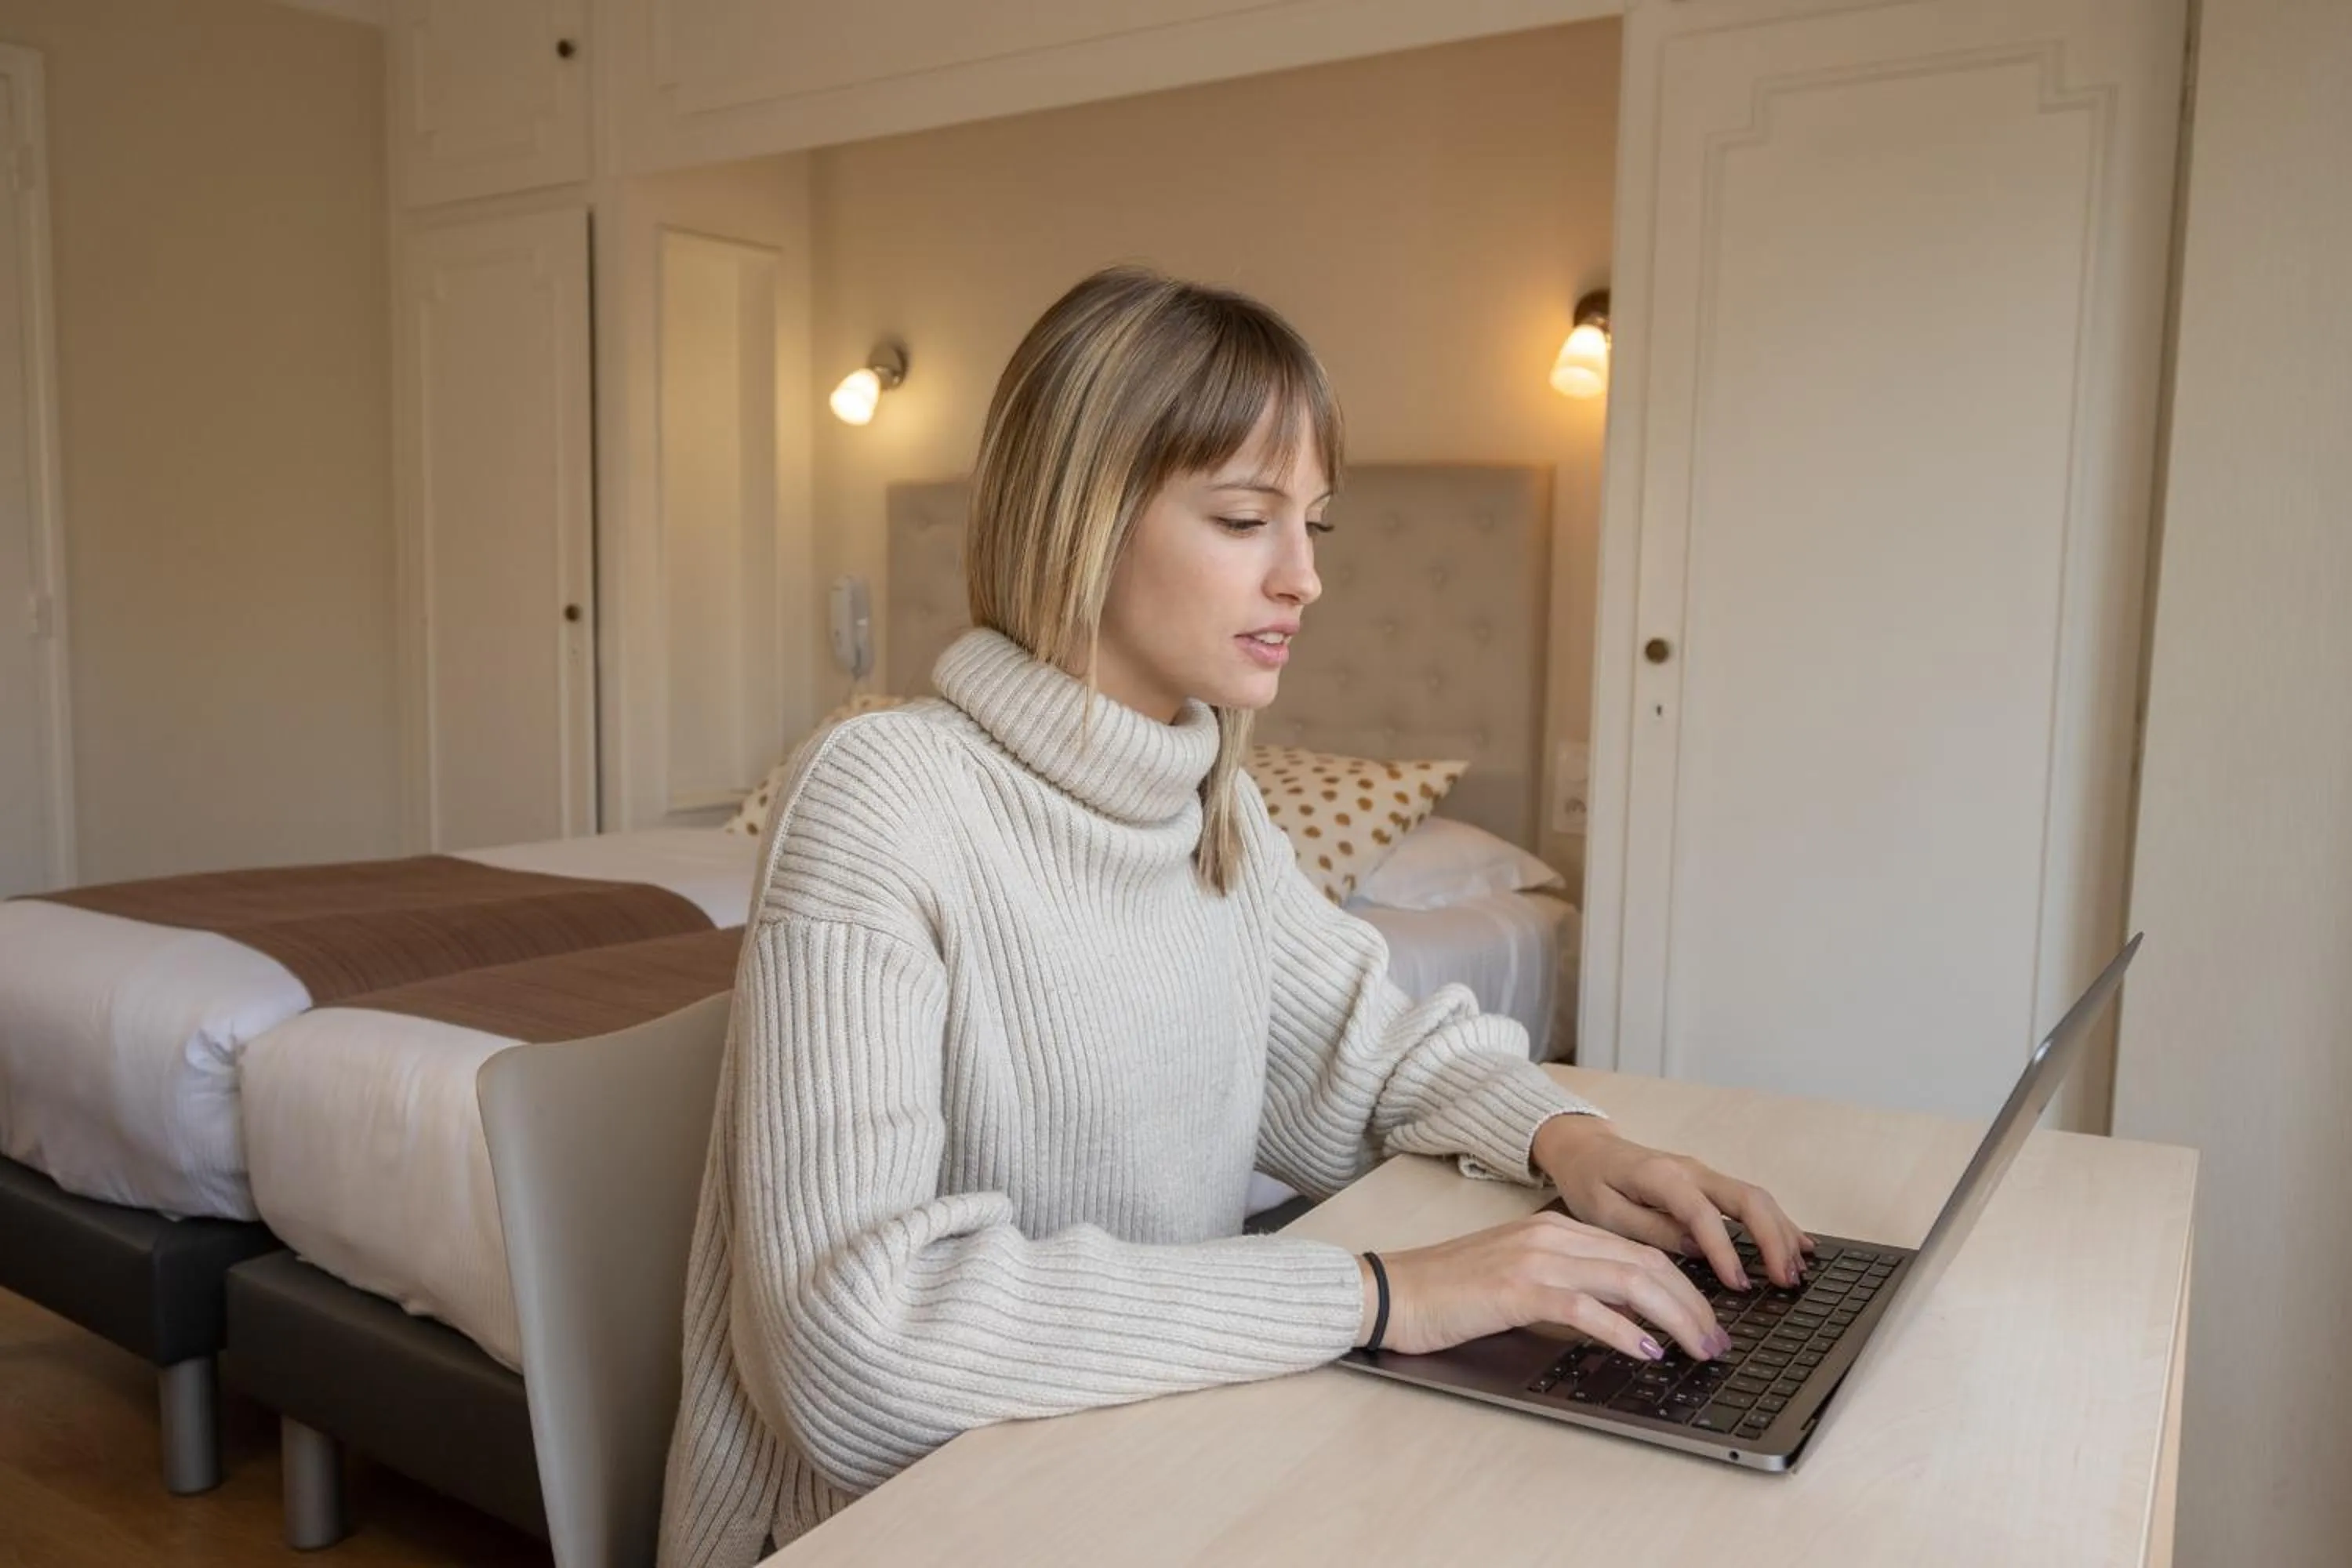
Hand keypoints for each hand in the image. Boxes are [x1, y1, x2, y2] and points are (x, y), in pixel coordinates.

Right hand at [1356, 1210, 1732, 1361]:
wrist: (1390, 1292)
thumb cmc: (1449, 1295)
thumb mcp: (1520, 1283)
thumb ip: (1571, 1290)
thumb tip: (1629, 1320)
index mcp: (1554, 1230)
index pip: (1638, 1251)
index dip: (1684, 1287)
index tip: (1709, 1322)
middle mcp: (1551, 1235)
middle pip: (1646, 1262)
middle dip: (1693, 1304)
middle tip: (1719, 1342)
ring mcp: (1535, 1258)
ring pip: (1629, 1279)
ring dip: (1676, 1317)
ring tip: (1701, 1349)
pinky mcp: (1518, 1288)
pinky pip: (1587, 1307)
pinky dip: (1625, 1331)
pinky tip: (1648, 1352)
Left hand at [1531, 1113, 1814, 1291]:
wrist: (1583, 1148)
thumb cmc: (1589, 1180)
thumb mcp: (1603, 1213)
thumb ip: (1650, 1230)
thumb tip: (1696, 1250)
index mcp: (1660, 1177)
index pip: (1702, 1213)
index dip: (1724, 1249)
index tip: (1739, 1284)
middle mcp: (1690, 1170)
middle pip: (1746, 1198)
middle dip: (1772, 1240)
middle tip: (1785, 1281)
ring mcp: (1703, 1174)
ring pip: (1755, 1198)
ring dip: (1780, 1233)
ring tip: (1795, 1272)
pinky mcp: (1707, 1183)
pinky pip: (1749, 1200)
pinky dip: (1776, 1222)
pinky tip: (1797, 1245)